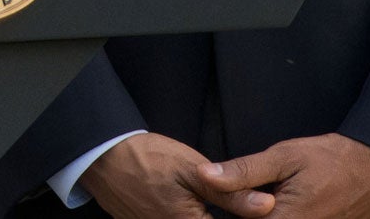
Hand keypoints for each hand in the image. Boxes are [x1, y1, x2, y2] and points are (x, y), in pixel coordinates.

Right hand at [83, 133, 268, 218]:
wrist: (101, 156)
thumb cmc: (147, 159)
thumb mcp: (193, 170)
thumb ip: (232, 193)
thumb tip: (268, 206)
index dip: (242, 215)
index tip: (253, 207)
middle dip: (219, 213)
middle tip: (208, 196)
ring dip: (200, 213)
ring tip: (198, 199)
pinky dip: (184, 214)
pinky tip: (185, 204)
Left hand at [201, 134, 369, 218]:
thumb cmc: (331, 159)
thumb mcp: (283, 156)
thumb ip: (243, 171)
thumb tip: (204, 175)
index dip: (227, 214)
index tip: (219, 205)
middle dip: (247, 214)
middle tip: (251, 195)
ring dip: (263, 216)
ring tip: (270, 197)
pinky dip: (283, 216)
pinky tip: (282, 204)